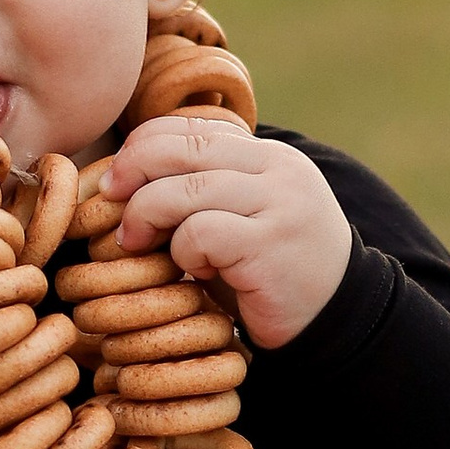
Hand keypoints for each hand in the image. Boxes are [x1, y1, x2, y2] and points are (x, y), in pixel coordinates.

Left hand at [109, 113, 351, 348]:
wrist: (337, 321)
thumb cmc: (272, 271)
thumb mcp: (242, 217)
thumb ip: (204, 188)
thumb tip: (124, 173)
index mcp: (270, 156)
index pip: (194, 127)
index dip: (144, 145)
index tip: (116, 178)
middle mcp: (278, 170)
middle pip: (183, 149)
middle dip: (133, 172)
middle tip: (111, 203)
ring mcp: (279, 204)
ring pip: (184, 190)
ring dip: (148, 216)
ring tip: (139, 243)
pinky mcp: (271, 244)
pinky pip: (201, 233)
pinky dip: (184, 252)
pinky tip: (195, 272)